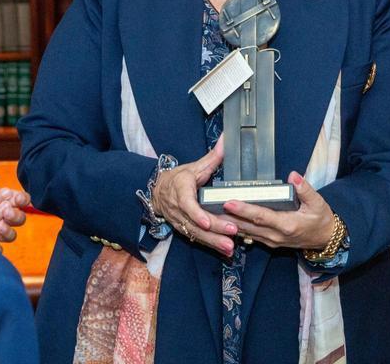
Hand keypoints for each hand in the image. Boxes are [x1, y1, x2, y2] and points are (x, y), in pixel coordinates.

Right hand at [151, 137, 236, 256]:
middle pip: (195, 222)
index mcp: (180, 189)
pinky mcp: (183, 229)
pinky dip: (210, 245)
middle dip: (214, 229)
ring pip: (195, 234)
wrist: (158, 191)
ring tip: (229, 247)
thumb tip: (226, 140)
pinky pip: (196, 238)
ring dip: (213, 242)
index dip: (196, 213)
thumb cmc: (178, 178)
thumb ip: (212, 156)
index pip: (186, 203)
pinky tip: (224, 250)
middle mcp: (178, 208)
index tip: (206, 221)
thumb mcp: (194, 166)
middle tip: (232, 231)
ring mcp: (179, 220)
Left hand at [222, 173, 334, 250]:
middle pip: (248, 225)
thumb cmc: (321, 219)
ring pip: (246, 232)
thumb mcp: (318, 203)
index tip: (229, 202)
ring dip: (229, 223)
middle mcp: (276, 235)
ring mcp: (271, 240)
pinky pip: (250, 235)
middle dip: (229, 216)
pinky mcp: (269, 242)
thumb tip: (293, 176)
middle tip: (211, 205)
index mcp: (287, 224)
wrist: (325, 239)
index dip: (244, 210)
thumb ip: (305, 189)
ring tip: (213, 212)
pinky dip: (237, 228)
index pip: (261, 216)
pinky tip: (225, 220)